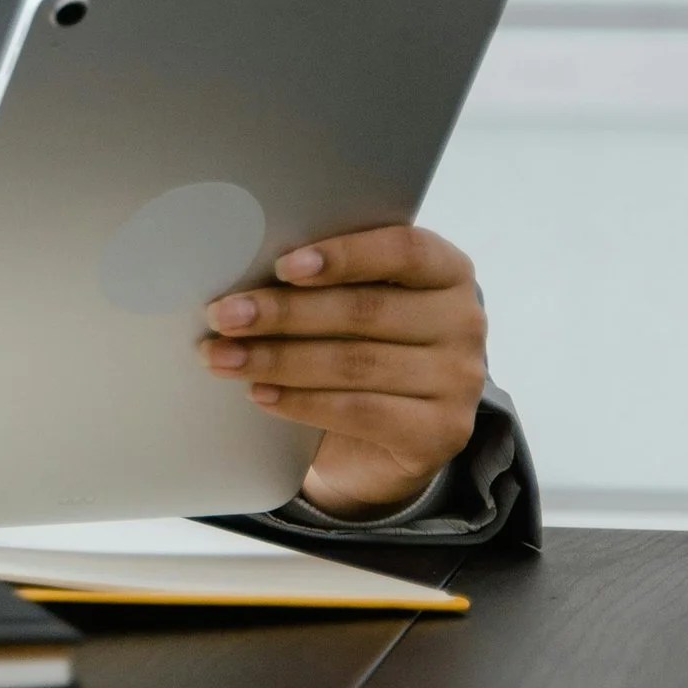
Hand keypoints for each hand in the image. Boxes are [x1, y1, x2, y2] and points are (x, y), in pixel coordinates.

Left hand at [198, 225, 486, 517]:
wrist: (388, 437)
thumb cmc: (363, 346)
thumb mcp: (358, 302)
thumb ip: (329, 279)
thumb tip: (247, 264)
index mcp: (448, 270)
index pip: (403, 250)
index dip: (343, 255)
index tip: (283, 265)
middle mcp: (464, 322)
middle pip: (364, 310)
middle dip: (283, 312)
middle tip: (223, 315)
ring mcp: (459, 381)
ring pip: (354, 363)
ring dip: (277, 359)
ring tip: (223, 356)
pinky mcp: (441, 432)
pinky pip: (360, 412)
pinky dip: (302, 402)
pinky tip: (260, 394)